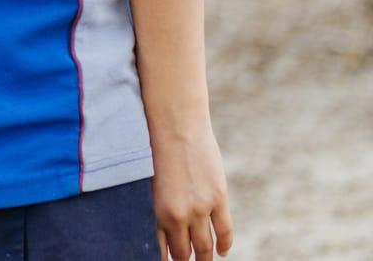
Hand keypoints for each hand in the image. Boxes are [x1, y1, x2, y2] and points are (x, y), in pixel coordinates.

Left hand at [152, 124, 232, 258]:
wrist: (176, 128)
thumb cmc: (157, 154)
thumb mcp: (151, 187)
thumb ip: (158, 212)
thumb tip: (162, 238)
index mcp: (157, 213)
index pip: (165, 251)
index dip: (169, 260)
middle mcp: (178, 215)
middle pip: (186, 253)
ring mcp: (200, 208)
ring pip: (206, 247)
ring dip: (205, 258)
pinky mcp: (218, 199)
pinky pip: (225, 231)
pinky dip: (225, 245)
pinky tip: (223, 252)